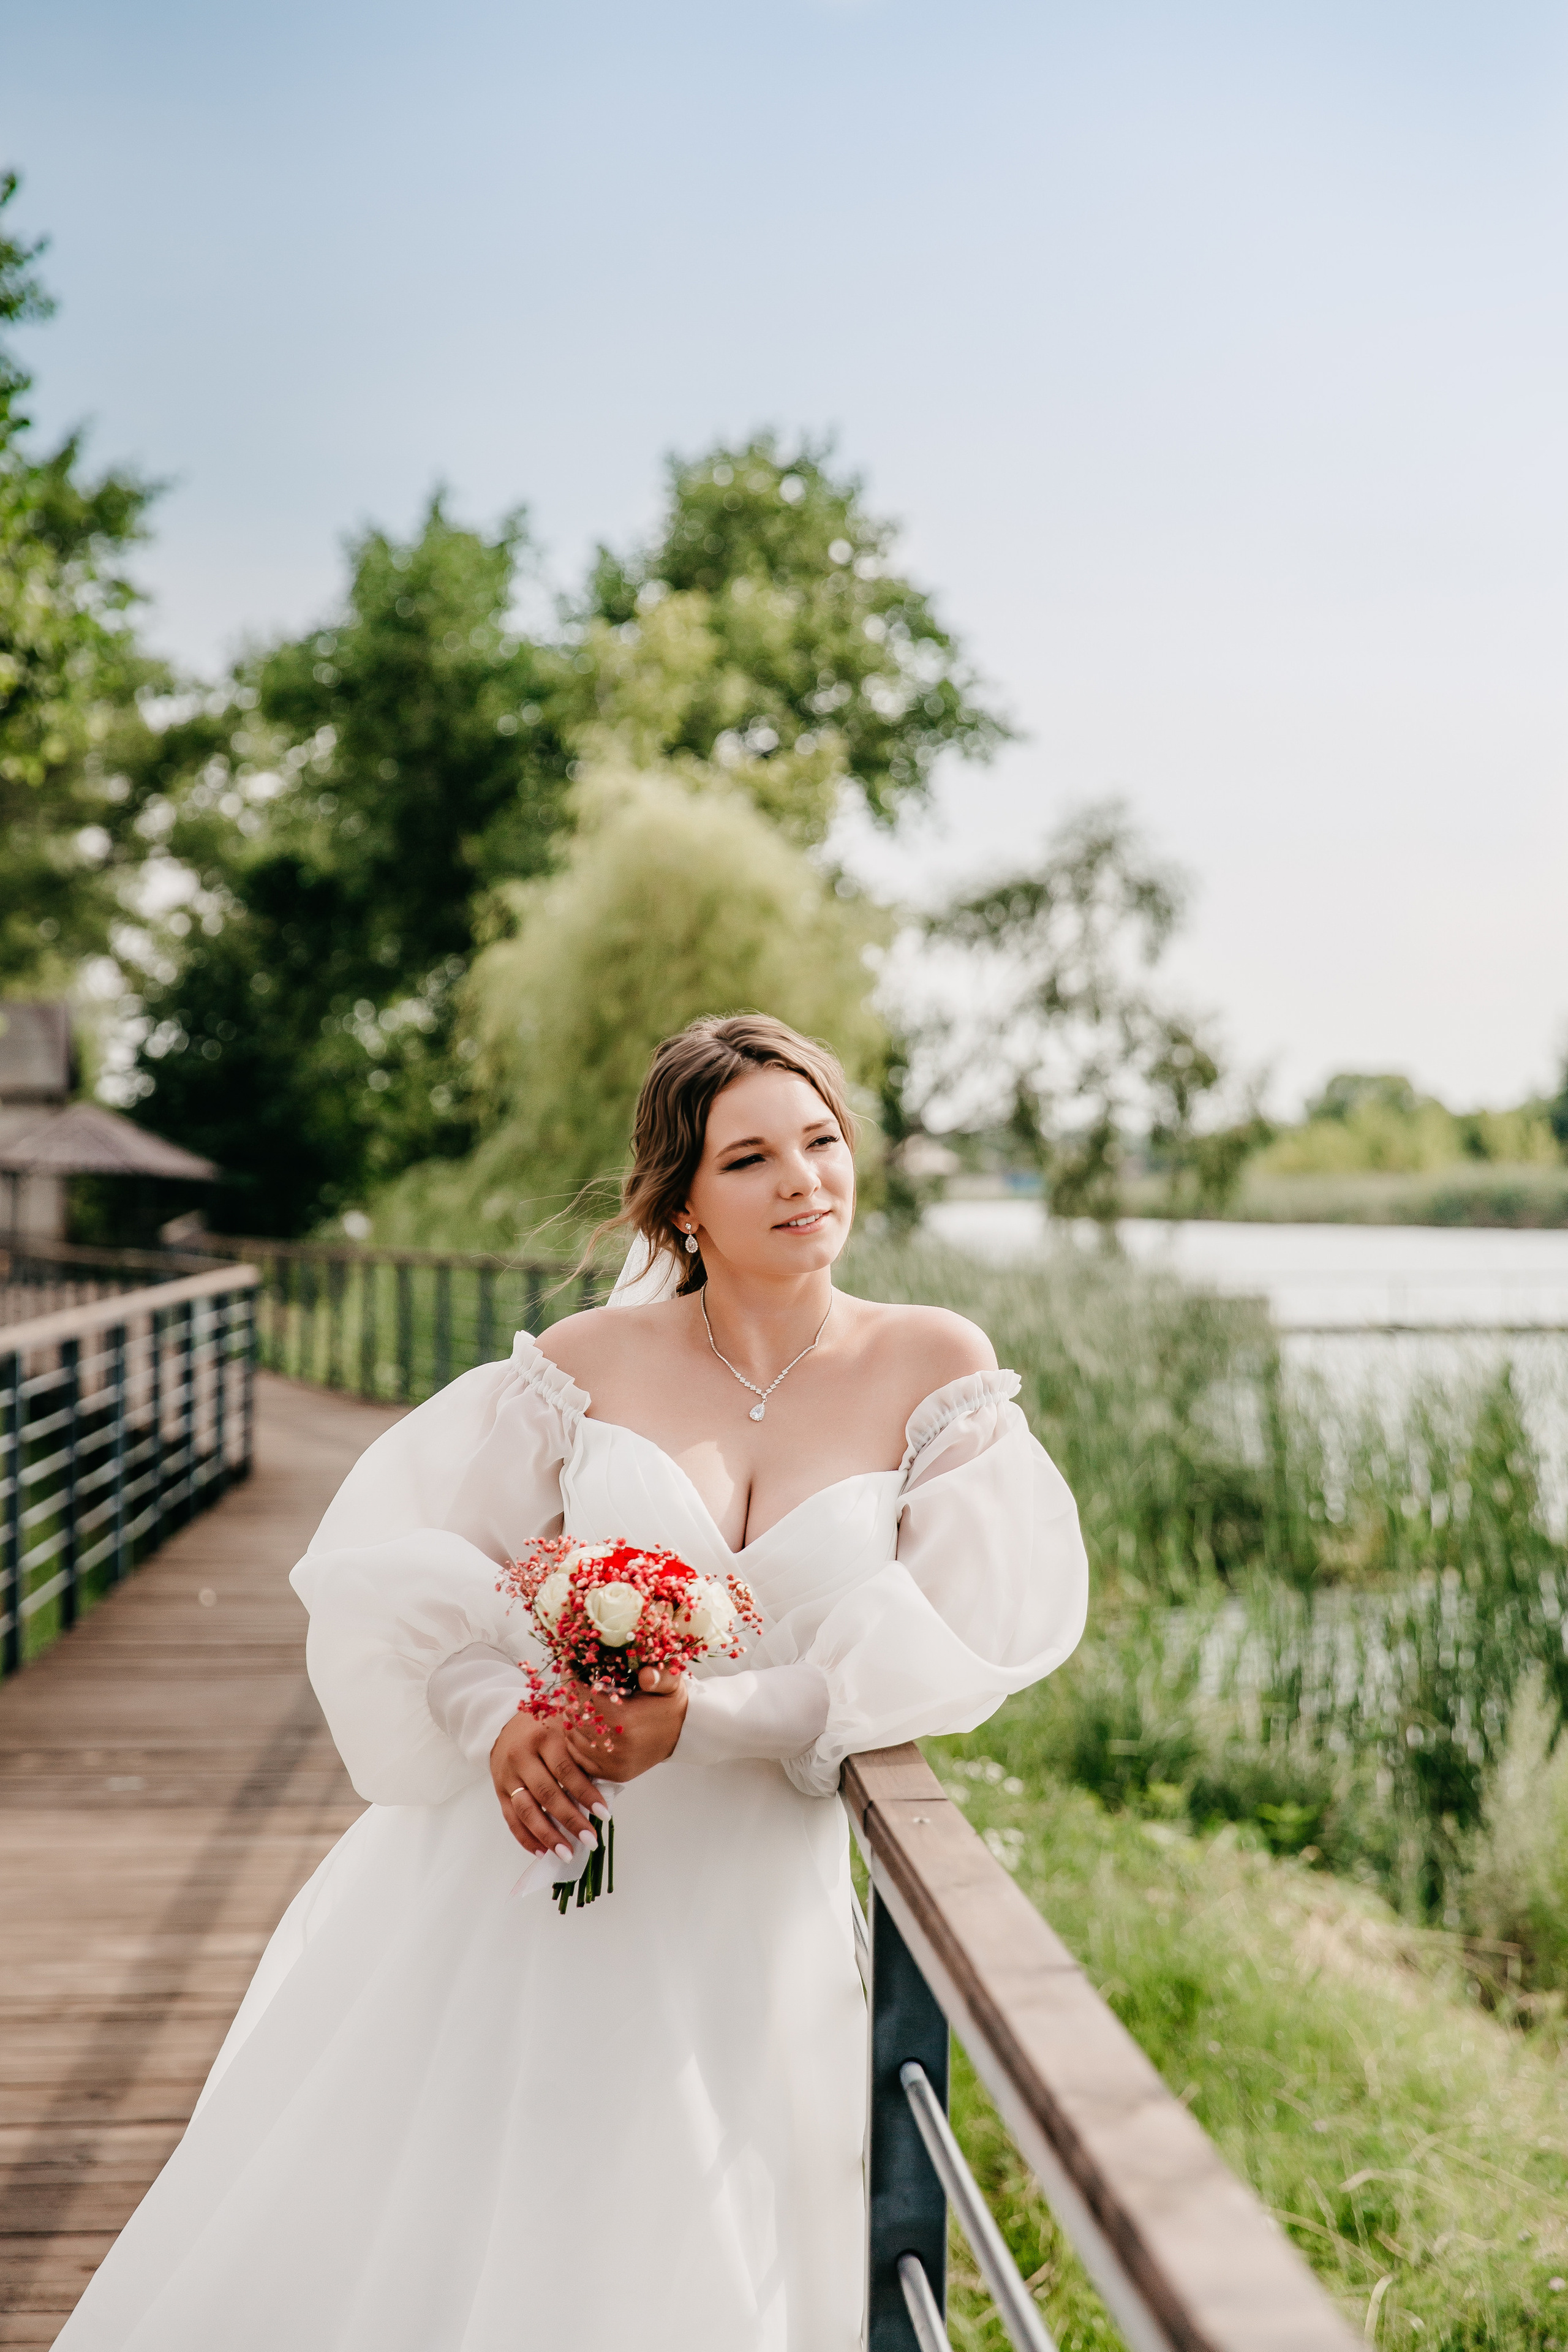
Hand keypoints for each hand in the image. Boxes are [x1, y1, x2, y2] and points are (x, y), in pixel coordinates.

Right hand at [489, 1711, 606, 1861]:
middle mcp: (522, 1757)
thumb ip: (582, 1755)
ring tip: (567, 1854)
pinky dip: (526, 1838)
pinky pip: (511, 1819)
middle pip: (547, 1794)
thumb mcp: (565, 1729)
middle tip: (591, 1841)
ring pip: (527, 1811)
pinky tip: (543, 1852)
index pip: (566, 1771)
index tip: (604, 1814)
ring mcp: (508, 1776)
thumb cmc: (546, 1727)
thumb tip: (607, 1790)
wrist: (506, 1723)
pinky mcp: (499, 1791)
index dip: (586, 1794)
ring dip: (548, 1836)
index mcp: (543, 1738)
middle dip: (570, 1821)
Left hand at [565, 1667, 687, 1782]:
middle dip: (571, 1698)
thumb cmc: (669, 1705)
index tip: (571, 1667)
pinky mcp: (611, 1774)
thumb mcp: (670, 1684)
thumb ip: (658, 1677)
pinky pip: (579, 1757)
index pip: (584, 1698)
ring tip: (576, 1703)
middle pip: (575, 1717)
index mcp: (625, 1721)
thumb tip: (646, 1674)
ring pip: (573, 1737)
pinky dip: (575, 1740)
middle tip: (571, 1684)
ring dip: (571, 1719)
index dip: (574, 1681)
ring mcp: (612, 1763)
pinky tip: (581, 1726)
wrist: (681, 1735)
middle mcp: (616, 1746)